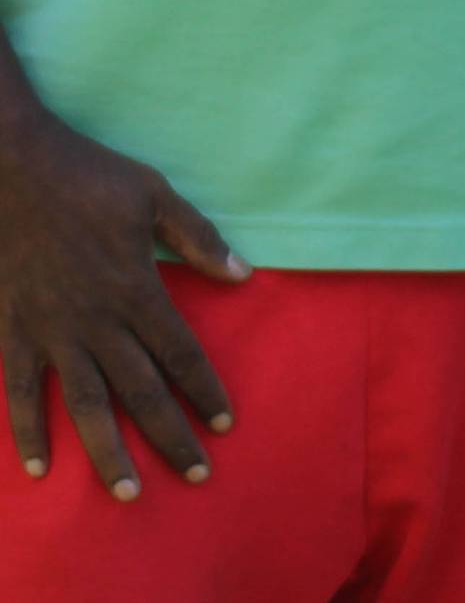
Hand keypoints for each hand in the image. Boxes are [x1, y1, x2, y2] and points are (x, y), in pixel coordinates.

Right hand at [0, 102, 244, 497]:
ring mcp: (50, 332)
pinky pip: (20, 394)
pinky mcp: (11, 333)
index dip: (205, 392)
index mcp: (137, 289)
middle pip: (141, 393)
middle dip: (171, 438)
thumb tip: (244, 275)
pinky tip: (39, 469)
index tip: (225, 423)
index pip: (181, 355)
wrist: (11, 170)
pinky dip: (28, 432)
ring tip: (130, 492)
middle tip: (197, 475)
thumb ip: (199, 238)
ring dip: (108, 453)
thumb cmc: (88, 178)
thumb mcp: (155, 196)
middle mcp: (96, 322)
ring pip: (85, 406)